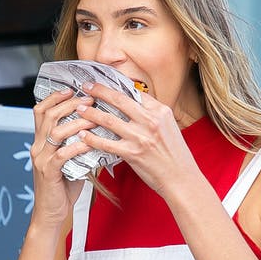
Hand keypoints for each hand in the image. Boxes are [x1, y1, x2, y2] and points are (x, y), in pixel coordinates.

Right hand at [30, 89, 95, 227]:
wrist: (51, 214)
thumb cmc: (62, 187)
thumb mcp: (69, 161)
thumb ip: (78, 144)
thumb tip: (99, 129)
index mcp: (41, 142)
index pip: (41, 111)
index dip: (54, 97)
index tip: (71, 90)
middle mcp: (37, 147)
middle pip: (48, 115)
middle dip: (69, 104)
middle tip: (89, 100)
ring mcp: (41, 159)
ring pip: (55, 132)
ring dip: (76, 123)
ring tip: (93, 119)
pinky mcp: (48, 173)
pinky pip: (61, 155)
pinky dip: (76, 147)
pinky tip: (89, 143)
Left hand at [73, 82, 200, 195]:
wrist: (181, 178)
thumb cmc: (175, 155)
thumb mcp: (169, 127)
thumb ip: (152, 115)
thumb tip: (133, 104)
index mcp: (160, 111)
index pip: (135, 92)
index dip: (116, 85)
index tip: (103, 81)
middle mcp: (150, 121)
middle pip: (119, 99)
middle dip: (99, 90)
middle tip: (85, 86)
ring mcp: (140, 137)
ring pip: (108, 120)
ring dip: (90, 113)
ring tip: (79, 109)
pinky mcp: (132, 153)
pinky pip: (106, 143)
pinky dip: (92, 139)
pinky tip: (82, 135)